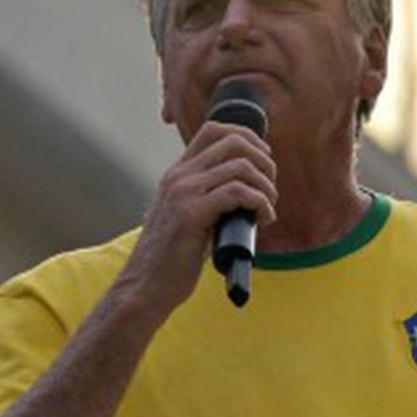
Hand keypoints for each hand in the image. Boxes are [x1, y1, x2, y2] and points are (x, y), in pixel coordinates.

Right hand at [117, 120, 277, 317]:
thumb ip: (207, 198)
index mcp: (178, 174)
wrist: (145, 286)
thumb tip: (247, 192)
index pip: (214, 130)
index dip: (248, 137)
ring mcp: (183, 193)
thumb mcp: (188, 217)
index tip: (263, 161)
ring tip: (268, 207)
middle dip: (264, 160)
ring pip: (241, 166)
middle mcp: (179, 176)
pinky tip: (264, 219)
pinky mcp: (191, 214)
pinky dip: (260, 203)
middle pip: (234, 141)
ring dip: (266, 186)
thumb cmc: (172, 259)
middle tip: (270, 187)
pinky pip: (238, 192)